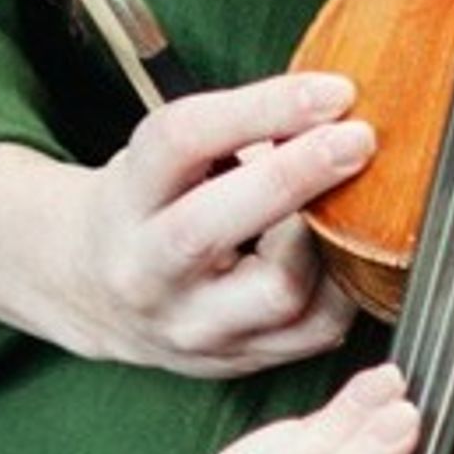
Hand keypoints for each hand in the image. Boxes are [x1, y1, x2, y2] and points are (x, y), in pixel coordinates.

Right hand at [0, 72, 372, 374]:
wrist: (94, 292)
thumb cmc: (149, 204)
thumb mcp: (166, 157)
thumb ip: (238, 130)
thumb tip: (340, 105)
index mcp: (127, 198)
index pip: (181, 141)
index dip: (263, 108)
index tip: (333, 91)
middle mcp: (146, 271)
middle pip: (213, 227)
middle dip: (296, 176)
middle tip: (359, 139)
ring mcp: (190, 326)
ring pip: (278, 291)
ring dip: (331, 238)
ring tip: (357, 200)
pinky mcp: (234, 362)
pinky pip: (314, 331)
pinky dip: (347, 286)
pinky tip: (355, 250)